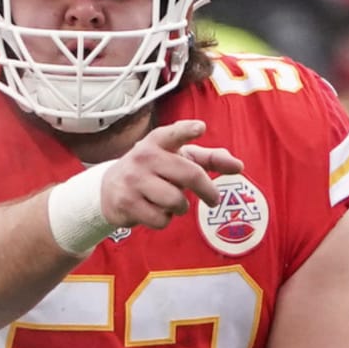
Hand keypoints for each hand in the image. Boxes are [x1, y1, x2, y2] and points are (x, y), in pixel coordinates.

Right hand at [98, 119, 240, 230]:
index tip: (200, 127)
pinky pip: (161, 219)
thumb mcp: (178, 159)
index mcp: (158, 141)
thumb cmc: (154, 171)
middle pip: (190, 175)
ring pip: (176, 201)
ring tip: (170, 201)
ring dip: (180, 207)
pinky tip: (153, 210)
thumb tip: (239, 166)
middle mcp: (144, 156)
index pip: (173, 133)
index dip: (186, 130)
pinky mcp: (126, 202)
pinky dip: (164, 220)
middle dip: (208, 191)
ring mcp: (133, 179)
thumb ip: (208, 159)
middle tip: (214, 199)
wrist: (109, 189)